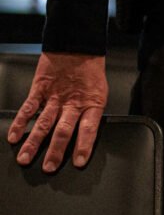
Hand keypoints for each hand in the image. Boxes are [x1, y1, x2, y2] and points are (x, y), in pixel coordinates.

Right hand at [6, 52, 109, 171]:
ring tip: (25, 158)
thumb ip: (91, 113)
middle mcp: (73, 102)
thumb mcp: (99, 92)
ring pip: (44, 122)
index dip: (84, 145)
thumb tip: (86, 136)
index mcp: (92, 104)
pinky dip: (19, 122)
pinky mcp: (40, 89)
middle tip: (48, 168)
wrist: (77, 46)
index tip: (79, 162)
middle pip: (64, 130)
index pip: (89, 128)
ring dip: (34, 142)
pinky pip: (29, 108)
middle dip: (56, 151)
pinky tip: (13, 136)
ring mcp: (55, 96)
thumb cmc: (89, 71)